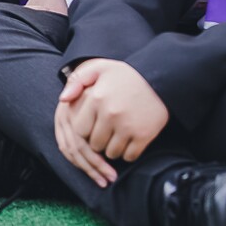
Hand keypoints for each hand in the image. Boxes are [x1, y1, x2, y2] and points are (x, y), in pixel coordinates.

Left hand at [53, 58, 168, 187]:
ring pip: (112, 153)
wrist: (162, 78)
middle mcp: (110, 114)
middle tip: (107, 133)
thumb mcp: (100, 69)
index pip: (80, 130)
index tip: (94, 125)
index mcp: (96, 98)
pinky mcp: (144, 135)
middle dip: (99, 142)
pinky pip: (129, 156)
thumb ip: (78, 81)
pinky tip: (130, 142)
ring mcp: (128, 126)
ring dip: (113, 149)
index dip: (86, 131)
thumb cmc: (127, 75)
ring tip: (118, 137)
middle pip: (95, 144)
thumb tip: (63, 100)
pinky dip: (129, 153)